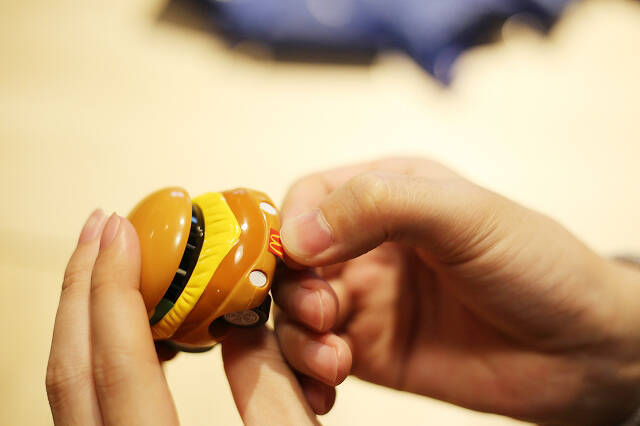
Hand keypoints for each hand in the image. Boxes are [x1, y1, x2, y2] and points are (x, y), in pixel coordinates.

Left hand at [46, 210, 317, 425]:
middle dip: (83, 285)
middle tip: (102, 229)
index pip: (119, 363)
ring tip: (109, 262)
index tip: (121, 230)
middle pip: (70, 366)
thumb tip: (249, 327)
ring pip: (70, 382)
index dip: (116, 285)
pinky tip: (125, 323)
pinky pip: (85, 397)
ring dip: (86, 313)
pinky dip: (97, 348)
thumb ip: (272, 386)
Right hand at [272, 157, 639, 424]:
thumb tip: (300, 233)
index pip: (310, 198)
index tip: (296, 258)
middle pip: (293, 260)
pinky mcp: (372, 350)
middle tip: (321, 315)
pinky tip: (324, 387)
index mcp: (388, 194)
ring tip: (335, 359)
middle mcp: (369, 244)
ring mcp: (368, 299)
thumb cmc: (537, 266)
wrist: (582, 350)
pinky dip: (306, 373)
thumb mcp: (466, 216)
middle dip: (292, 290)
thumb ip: (383, 206)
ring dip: (299, 337)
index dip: (290, 226)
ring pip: (297, 312)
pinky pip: (316, 359)